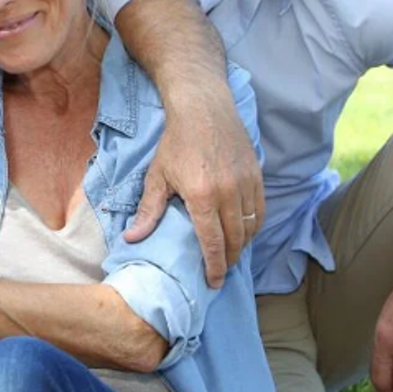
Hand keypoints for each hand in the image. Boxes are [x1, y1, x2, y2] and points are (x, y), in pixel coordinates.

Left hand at [124, 87, 263, 287]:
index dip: (215, 267)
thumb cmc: (176, 142)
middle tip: (222, 271)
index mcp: (201, 196)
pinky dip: (255, 225)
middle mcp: (228, 193)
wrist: (203, 108)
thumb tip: (131, 238)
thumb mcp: (158, 176)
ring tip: (232, 254)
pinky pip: (260, 209)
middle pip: (236, 239)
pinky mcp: (257, 174)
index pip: (213, 243)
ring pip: (251, 227)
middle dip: (230, 260)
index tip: (213, 283)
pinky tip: (245, 231)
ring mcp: (246, 183)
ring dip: (244, 245)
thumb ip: (148, 211)